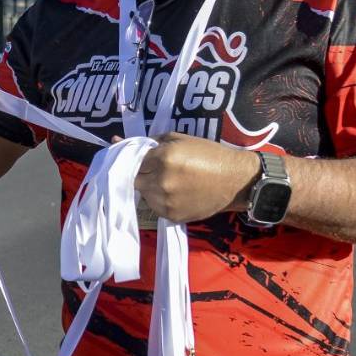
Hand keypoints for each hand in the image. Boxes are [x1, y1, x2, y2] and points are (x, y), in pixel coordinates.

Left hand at [134, 133, 256, 223]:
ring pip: (144, 195)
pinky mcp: (172, 216)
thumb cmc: (209, 154)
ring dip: (150, 188)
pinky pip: (156, 207)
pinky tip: (176, 193)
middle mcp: (162, 181)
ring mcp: (166, 201)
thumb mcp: (180, 139)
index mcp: (163, 158)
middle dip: (141, 174)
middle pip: (135, 179)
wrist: (235, 180)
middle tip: (154, 170)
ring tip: (169, 181)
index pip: (132, 160)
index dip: (133, 158)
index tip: (134, 158)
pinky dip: (160, 200)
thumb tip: (120, 141)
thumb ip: (152, 142)